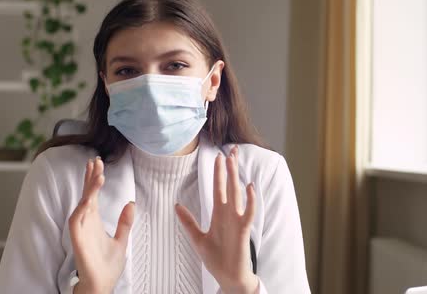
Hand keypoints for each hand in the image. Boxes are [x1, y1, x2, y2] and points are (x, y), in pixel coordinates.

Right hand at [69, 156, 134, 293]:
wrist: (101, 285)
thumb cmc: (107, 265)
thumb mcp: (121, 240)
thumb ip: (124, 222)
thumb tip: (130, 204)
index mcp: (94, 220)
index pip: (93, 194)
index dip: (95, 179)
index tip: (98, 163)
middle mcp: (86, 222)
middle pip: (87, 195)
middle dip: (90, 177)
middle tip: (95, 160)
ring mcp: (81, 231)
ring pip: (82, 205)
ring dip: (88, 190)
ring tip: (97, 175)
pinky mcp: (78, 241)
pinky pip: (76, 222)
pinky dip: (81, 210)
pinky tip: (88, 199)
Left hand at [175, 146, 258, 293]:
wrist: (228, 277)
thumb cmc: (216, 259)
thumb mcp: (197, 238)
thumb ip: (188, 222)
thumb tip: (176, 206)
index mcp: (219, 214)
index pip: (218, 188)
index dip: (218, 172)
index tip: (218, 156)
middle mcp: (229, 214)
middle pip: (229, 186)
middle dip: (229, 168)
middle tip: (231, 150)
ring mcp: (237, 220)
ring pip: (237, 194)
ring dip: (235, 177)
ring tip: (233, 161)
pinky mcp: (243, 230)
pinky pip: (248, 212)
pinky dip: (250, 200)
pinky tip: (249, 186)